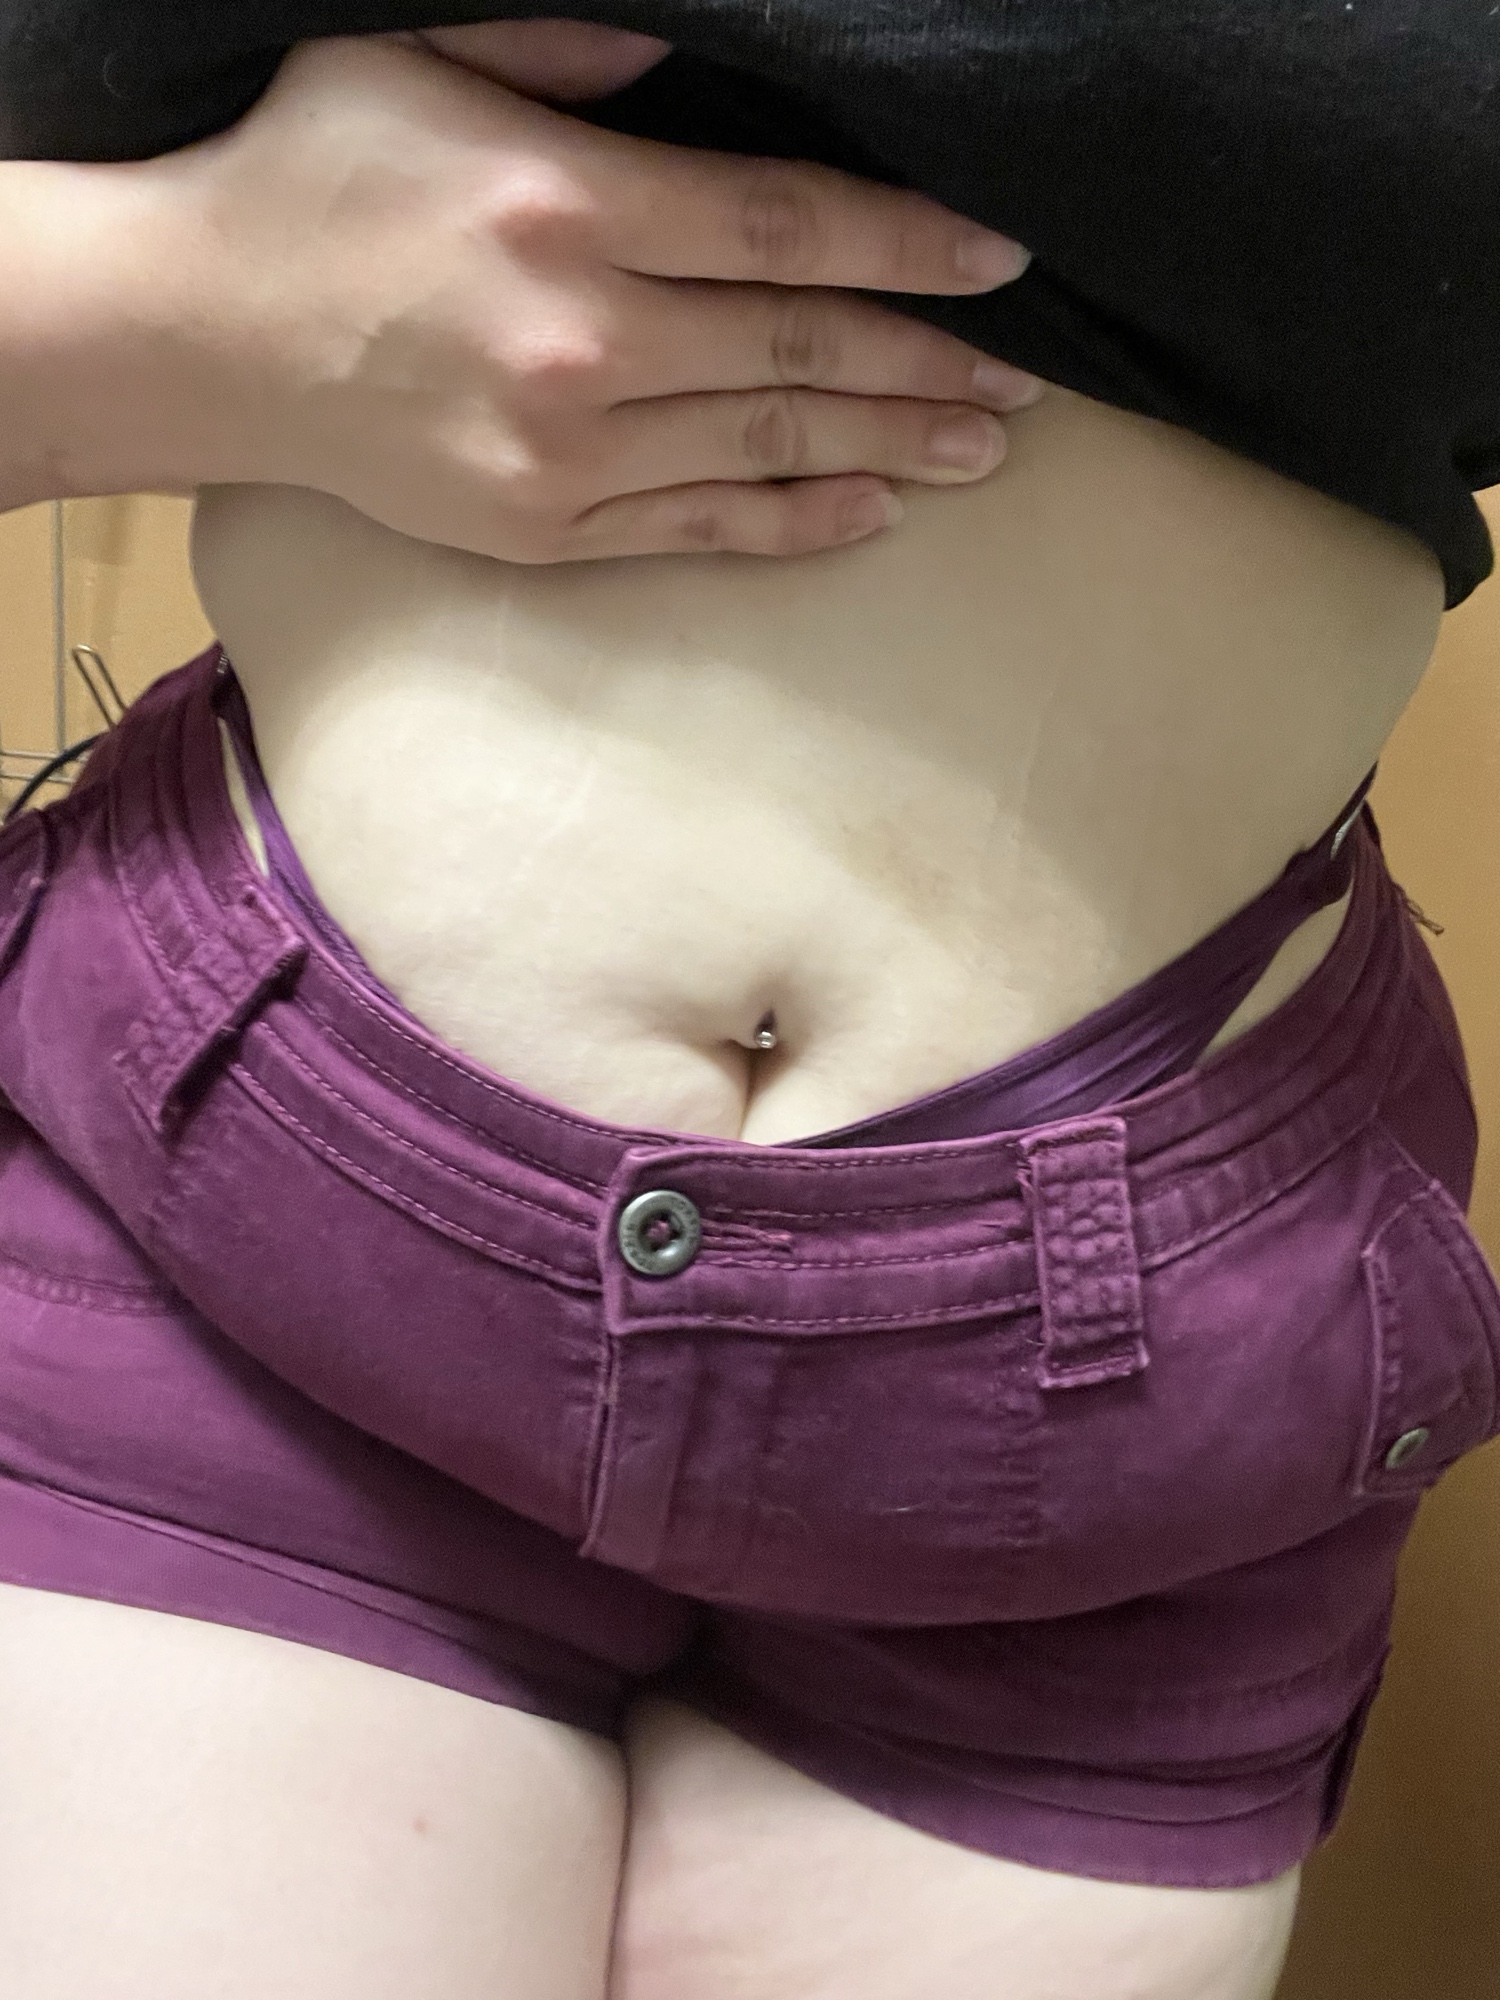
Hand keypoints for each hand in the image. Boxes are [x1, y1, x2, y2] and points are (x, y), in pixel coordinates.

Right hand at [128, 34, 1040, 559]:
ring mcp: (565, 452)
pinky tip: (872, 511)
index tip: (1000, 260)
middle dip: (929, 358)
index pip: (785, 226)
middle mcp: (582, 339)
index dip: (907, 244)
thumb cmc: (310, 179)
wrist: (202, 337)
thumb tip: (700, 67)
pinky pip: (698, 526)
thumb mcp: (420, 58)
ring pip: (769, 446)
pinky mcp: (541, 529)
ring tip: (985, 449)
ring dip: (893, 445)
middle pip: (801, 348)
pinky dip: (793, 521)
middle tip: (1026, 377)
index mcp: (568, 206)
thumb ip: (573, 56)